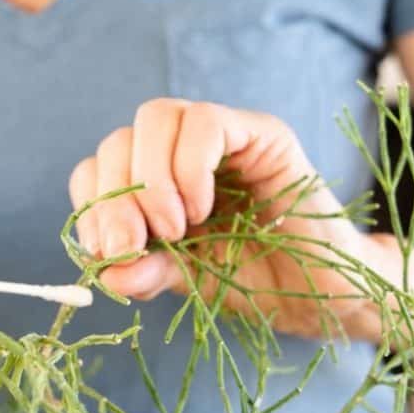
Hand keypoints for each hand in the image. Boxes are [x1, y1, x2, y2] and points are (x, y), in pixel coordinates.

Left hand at [68, 99, 386, 338]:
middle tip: (136, 246)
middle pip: (119, 140)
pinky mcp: (260, 132)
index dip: (91, 206)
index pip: (97, 169)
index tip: (108, 253)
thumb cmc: (254, 282)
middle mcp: (180, 151)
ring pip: (155, 117)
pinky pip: (205, 122)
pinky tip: (202, 209)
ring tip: (176, 229)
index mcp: (154, 183)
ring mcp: (221, 136)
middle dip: (115, 198)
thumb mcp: (184, 280)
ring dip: (151, 180)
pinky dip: (190, 167)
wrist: (322, 296)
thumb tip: (103, 270)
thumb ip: (144, 269)